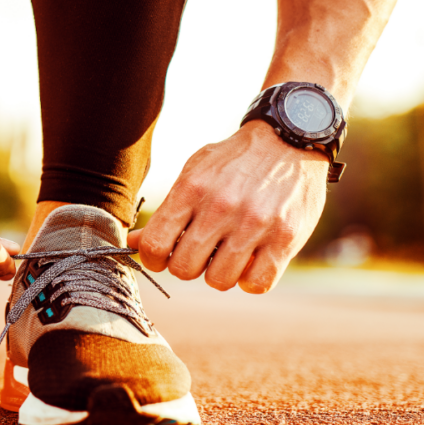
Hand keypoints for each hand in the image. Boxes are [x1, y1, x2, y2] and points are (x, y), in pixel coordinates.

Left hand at [128, 121, 327, 293]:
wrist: (289, 140)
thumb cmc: (234, 161)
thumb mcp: (194, 173)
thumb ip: (166, 210)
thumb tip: (134, 244)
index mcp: (192, 189)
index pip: (155, 244)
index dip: (152, 259)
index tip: (162, 256)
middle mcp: (221, 207)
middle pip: (184, 268)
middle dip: (186, 266)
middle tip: (198, 253)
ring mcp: (255, 224)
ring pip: (219, 281)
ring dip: (219, 274)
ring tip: (226, 255)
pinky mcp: (286, 238)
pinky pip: (257, 283)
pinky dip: (250, 280)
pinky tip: (250, 262)